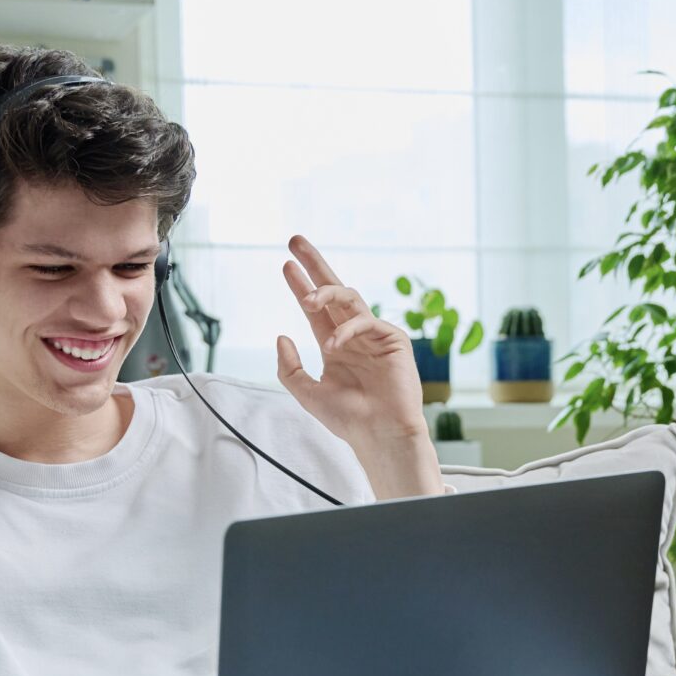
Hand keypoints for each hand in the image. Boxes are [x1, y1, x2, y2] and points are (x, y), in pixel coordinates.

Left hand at [276, 235, 439, 498]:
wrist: (379, 435)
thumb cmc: (348, 419)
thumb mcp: (307, 392)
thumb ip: (290, 367)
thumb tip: (281, 336)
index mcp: (337, 345)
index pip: (316, 309)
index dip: (300, 285)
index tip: (285, 265)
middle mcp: (354, 336)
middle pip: (333, 290)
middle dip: (314, 264)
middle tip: (295, 240)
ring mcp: (375, 335)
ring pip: (349, 298)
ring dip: (325, 292)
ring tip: (306, 298)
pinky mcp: (394, 340)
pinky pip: (367, 322)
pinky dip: (347, 331)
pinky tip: (334, 345)